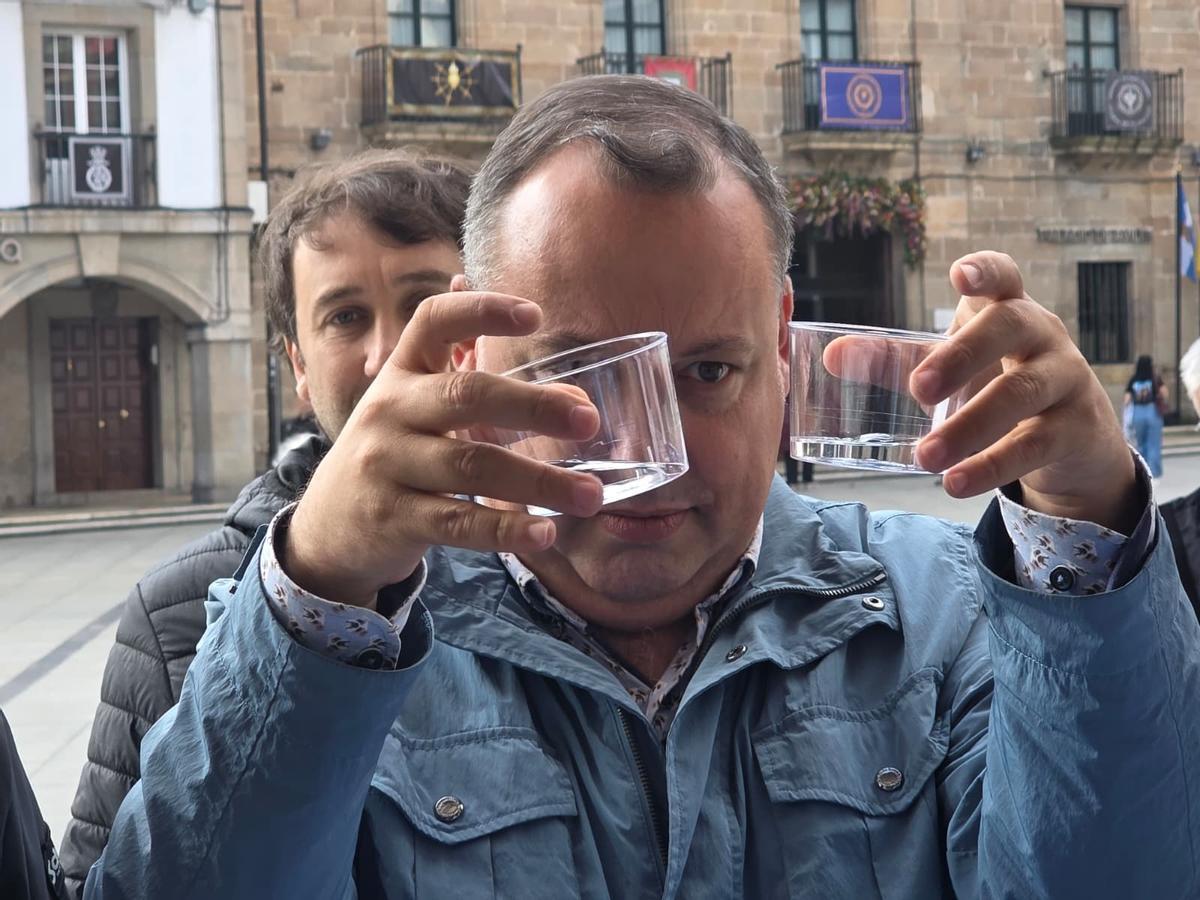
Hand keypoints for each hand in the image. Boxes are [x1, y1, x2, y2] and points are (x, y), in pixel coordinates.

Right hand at [284, 293, 603, 608]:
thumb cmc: (395, 454)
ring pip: (471, 467)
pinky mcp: (393, 518)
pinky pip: (458, 523)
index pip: (433, 322)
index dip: (481, 310)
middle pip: (466, 396)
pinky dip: (505, 530)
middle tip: (589, 420)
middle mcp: (389, 410)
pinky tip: (546, 533)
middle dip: (533, 406)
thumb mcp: (417, 407)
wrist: (329, 526)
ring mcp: (386, 465)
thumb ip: (481, 388)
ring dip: (539, 482)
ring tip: (591, 495)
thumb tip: (574, 392)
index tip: (535, 315)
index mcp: (401, 373)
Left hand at [910, 251, 1138, 532]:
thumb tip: (830, 356)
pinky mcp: (1076, 427)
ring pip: (1021, 392)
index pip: (1005, 277)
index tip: (961, 275)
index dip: (986, 270)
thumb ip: (894, 360)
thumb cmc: (997, 381)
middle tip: (918, 388)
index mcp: (1007, 310)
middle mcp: (1042, 335)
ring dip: (970, 426)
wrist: (1073, 435)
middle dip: (962, 355)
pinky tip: (956, 483)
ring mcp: (1065, 378)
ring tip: (925, 457)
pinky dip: (993, 466)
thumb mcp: (950, 365)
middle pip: (1010, 327)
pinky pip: (1035, 445)